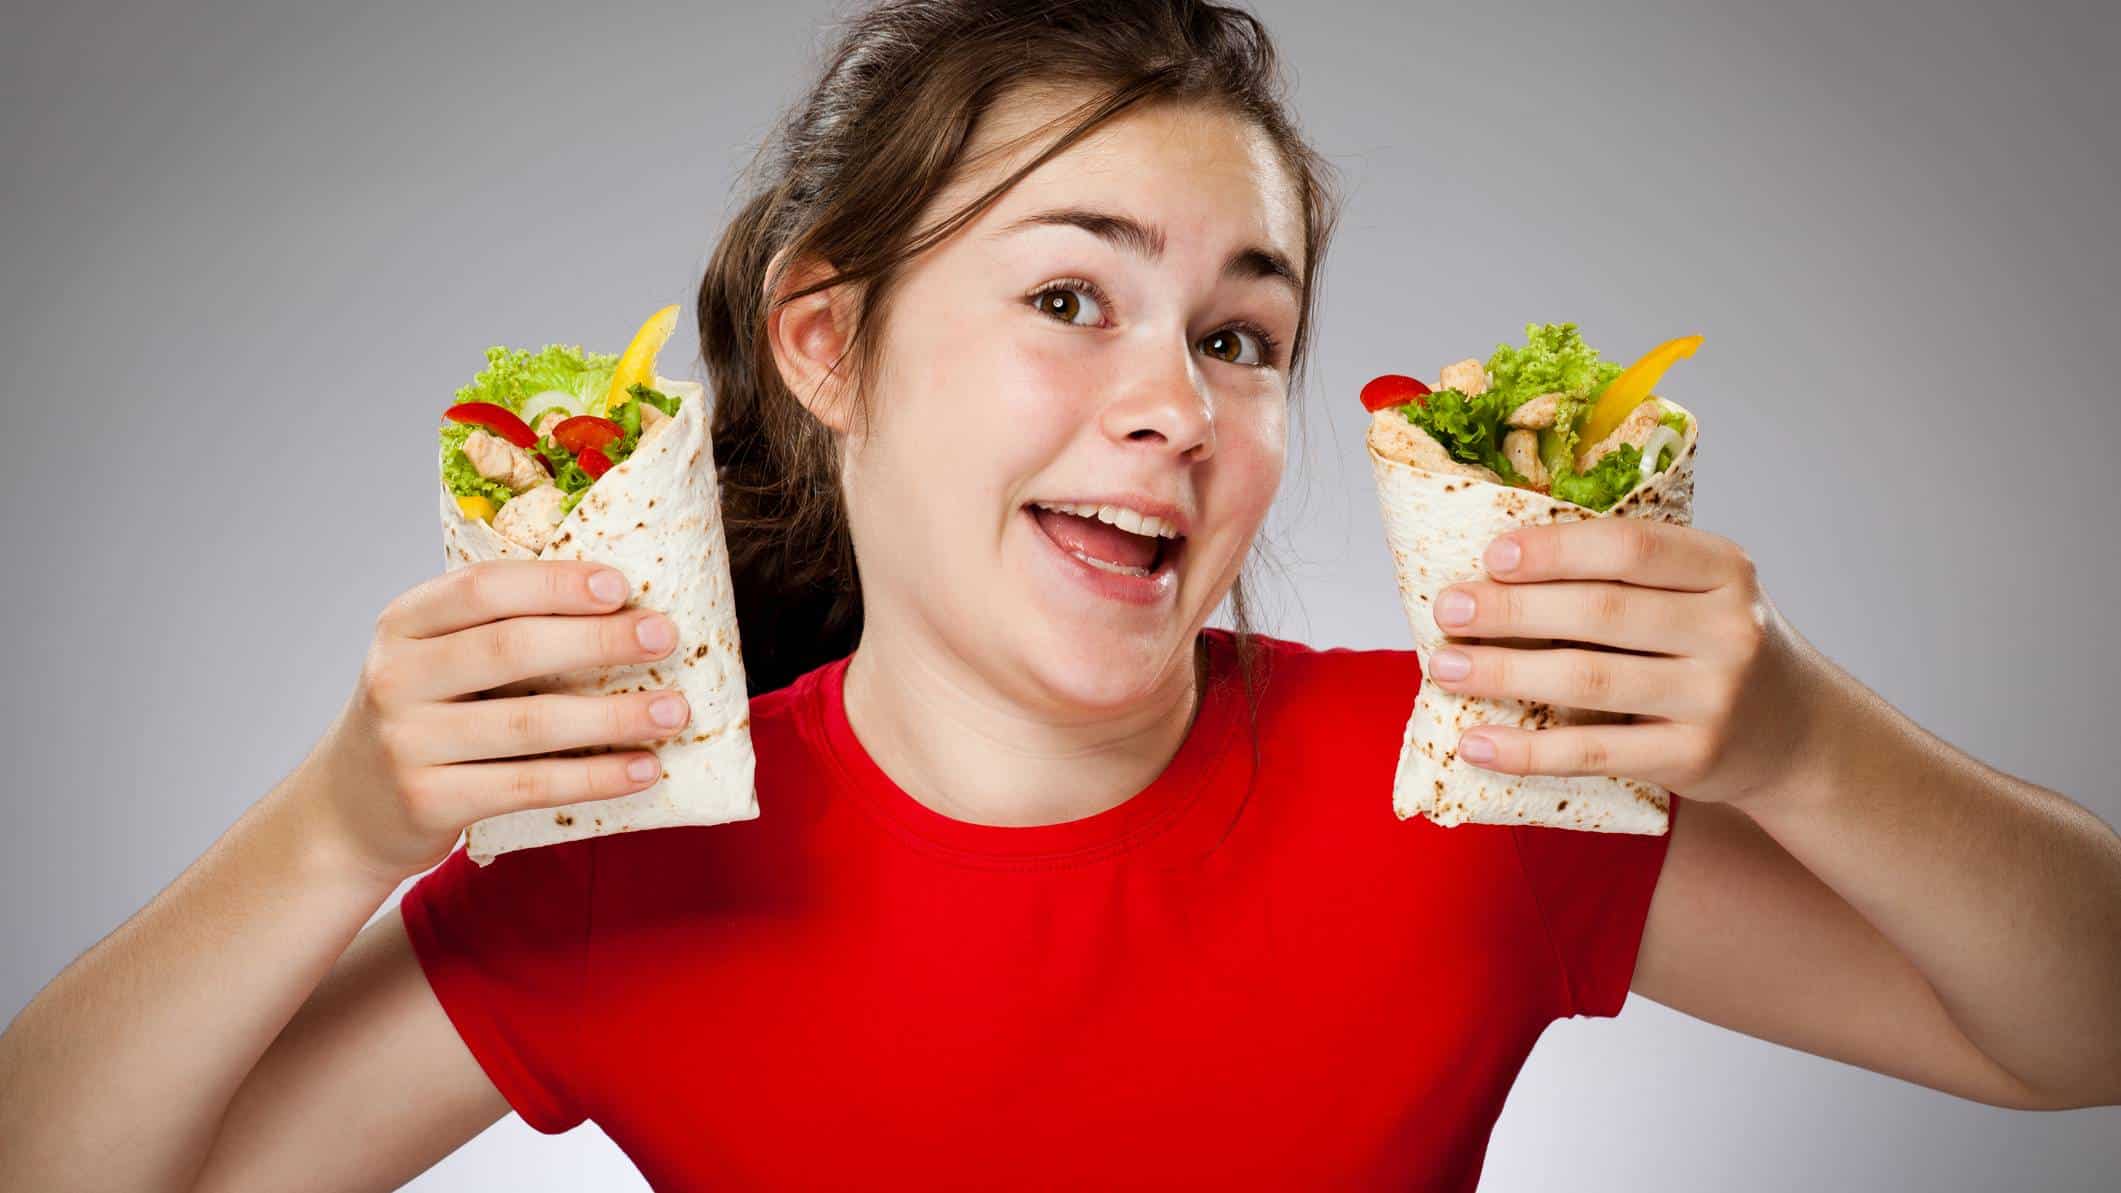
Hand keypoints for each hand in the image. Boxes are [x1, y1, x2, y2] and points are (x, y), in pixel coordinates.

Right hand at [295, 560, 692, 880]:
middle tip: (666, 638)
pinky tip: (643, 770)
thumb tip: (623, 605)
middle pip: (510, 649)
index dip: (556, 584)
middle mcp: (397, 677)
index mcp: (403, 623)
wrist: (348, 810)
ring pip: (529, 723)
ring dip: (613, 717)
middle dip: (598, 642)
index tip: (622, 586)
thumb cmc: (424, 716)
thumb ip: (497, 629)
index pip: (483, 588)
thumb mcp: (434, 658)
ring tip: (674, 712)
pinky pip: (528, 787)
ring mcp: (407, 742)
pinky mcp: (429, 802)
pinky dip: (594, 778)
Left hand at [1422, 519, 1823, 805]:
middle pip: (1600, 613)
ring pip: (1589, 681)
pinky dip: (1526, 750)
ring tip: (1444, 667)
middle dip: (1511, 609)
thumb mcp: (1698, 592)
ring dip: (1504, 672)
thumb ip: (1626, 575)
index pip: (1630, 547)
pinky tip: (1475, 743)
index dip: (1555, 550)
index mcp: (1723, 569)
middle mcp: (1728, 629)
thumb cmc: (1713, 646)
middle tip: (1447, 609)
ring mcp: (1715, 697)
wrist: (1796, 732)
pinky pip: (1594, 753)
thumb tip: (1496, 564)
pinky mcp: (1694, 758)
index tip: (1490, 555)